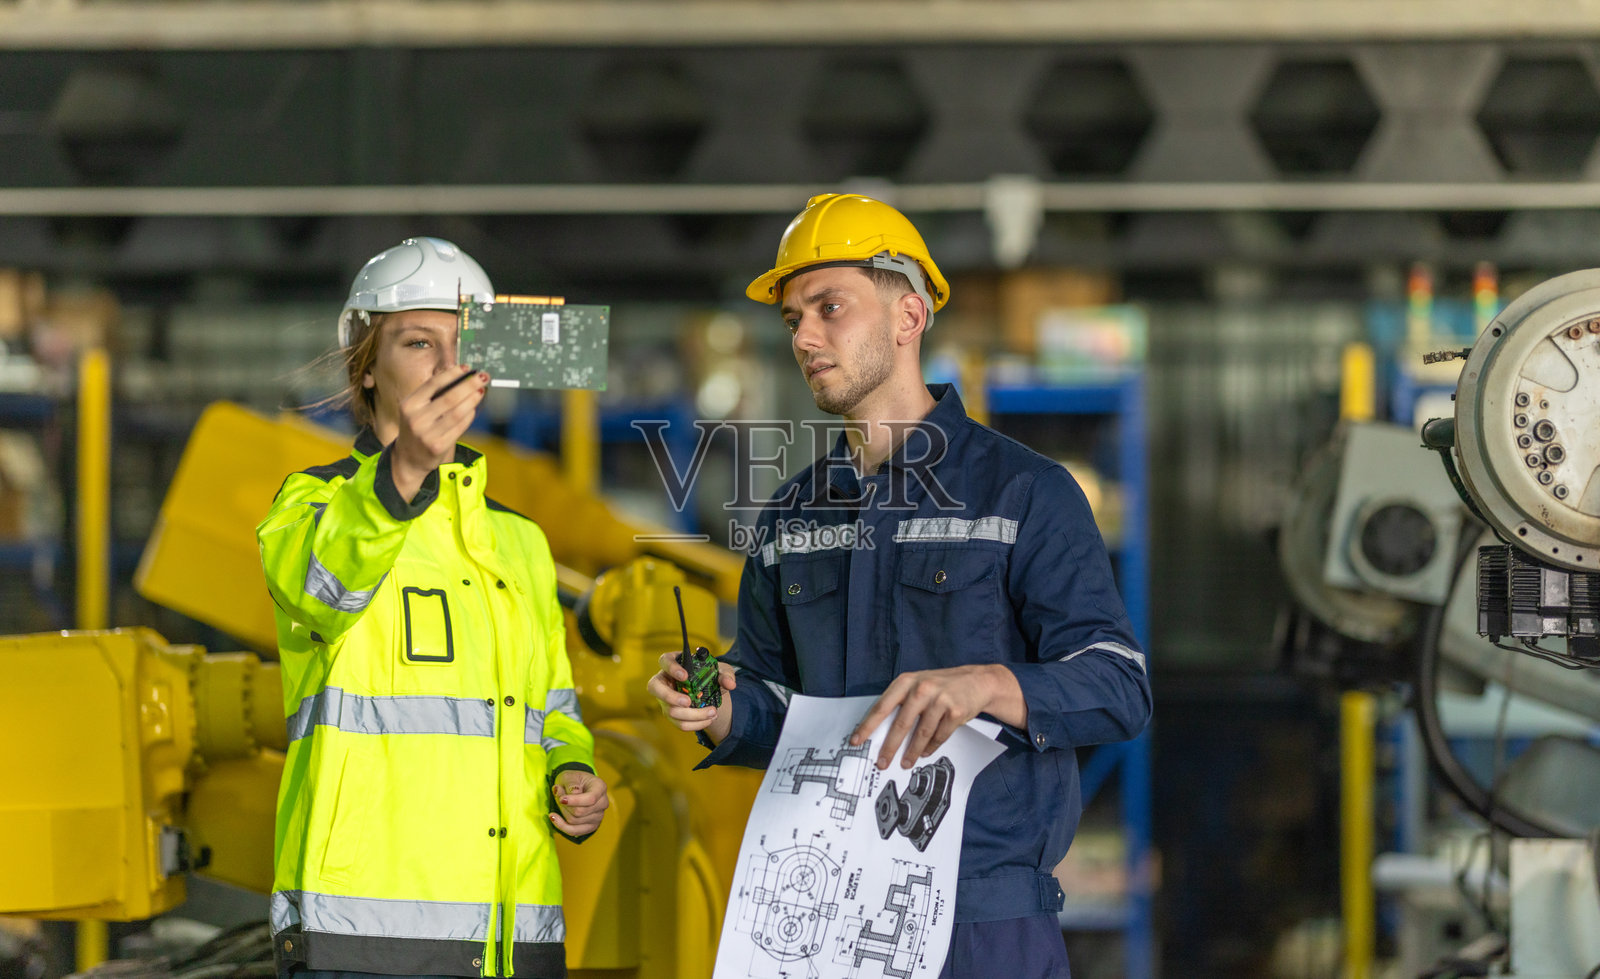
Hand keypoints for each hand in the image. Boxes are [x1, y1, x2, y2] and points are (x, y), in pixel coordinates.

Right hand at [391, 365, 488, 500]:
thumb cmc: (417, 427)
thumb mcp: (416, 408)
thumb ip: (432, 393)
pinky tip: (474, 408)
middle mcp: (416, 419)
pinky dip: (469, 415)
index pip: (433, 384)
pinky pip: (460, 427)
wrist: (409, 458)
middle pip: (449, 397)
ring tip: (481, 391)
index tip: (467, 367)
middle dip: (469, 385)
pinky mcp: (438, 446)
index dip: (452, 374)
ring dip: (473, 399)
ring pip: (457, 412)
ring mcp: (427, 434)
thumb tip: (456, 370)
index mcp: (409, 405)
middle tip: (483, 376)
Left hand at [550, 769, 608, 837]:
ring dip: (562, 812)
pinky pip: (574, 831)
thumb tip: (572, 794)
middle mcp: (603, 803)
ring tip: (558, 802)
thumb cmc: (573, 780)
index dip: (575, 801)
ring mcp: (599, 816)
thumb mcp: (569, 776)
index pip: (590, 799)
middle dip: (564, 806)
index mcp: (600, 787)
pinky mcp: (591, 827)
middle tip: (557, 796)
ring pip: (575, 821)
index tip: (561, 799)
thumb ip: (571, 783)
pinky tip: (553, 817)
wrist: (576, 786)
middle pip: (580, 812)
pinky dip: (561, 825)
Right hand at [646, 650, 737, 740]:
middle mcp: (665, 681)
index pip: (664, 661)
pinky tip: (708, 720)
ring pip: (670, 710)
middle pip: (654, 688)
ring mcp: (665, 699)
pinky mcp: (672, 714)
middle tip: (688, 702)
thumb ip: (726, 674)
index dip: (671, 668)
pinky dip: (695, 724)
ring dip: (693, 715)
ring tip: (712, 712)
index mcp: (674, 663)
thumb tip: (729, 684)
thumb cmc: (710, 675)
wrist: (711, 692)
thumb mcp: (721, 671)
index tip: (684, 675)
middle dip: (671, 697)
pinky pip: (679, 723)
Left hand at [849, 664, 1020, 768]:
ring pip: (922, 733)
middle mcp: (922, 689)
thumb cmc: (942, 685)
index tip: (857, 740)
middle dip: (890, 746)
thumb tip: (881, 730)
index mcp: (907, 681)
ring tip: (905, 763)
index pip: (882, 706)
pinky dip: (931, 747)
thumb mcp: (918, 684)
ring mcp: (940, 700)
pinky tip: (925, 753)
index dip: (868, 725)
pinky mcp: (956, 712)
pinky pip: (939, 736)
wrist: (978, 681)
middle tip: (881, 762)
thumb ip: (901, 701)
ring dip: (912, 752)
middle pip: (901, 723)